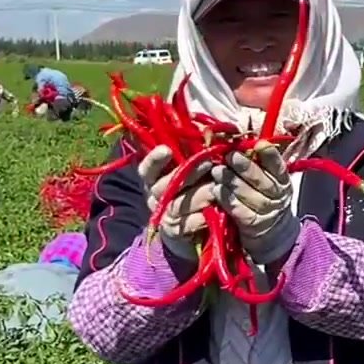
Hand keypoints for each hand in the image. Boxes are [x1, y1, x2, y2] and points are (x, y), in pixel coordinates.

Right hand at [139, 145, 218, 259]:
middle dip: (188, 173)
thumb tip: (209, 130)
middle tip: (208, 163)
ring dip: (200, 194)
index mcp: (156, 179)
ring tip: (217, 188)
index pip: (147, 168)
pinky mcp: (174, 233)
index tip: (166, 149)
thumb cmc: (198, 192)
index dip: (155, 159)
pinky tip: (215, 211)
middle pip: (164, 185)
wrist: (199, 232)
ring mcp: (163, 215)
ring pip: (177, 204)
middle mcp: (155, 197)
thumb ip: (196, 153)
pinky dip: (202, 217)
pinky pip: (187, 224)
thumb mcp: (197, 171)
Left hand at [217, 143, 300, 264]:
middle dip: (245, 166)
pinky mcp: (253, 224)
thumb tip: (237, 139)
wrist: (271, 231)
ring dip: (232, 182)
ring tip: (217, 170)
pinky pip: (239, 210)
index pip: (278, 166)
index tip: (259, 144)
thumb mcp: (267, 179)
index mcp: (282, 180)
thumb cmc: (263, 196)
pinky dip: (227, 199)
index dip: (270, 155)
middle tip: (229, 155)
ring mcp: (266, 211)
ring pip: (249, 195)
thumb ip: (257, 163)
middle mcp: (278, 195)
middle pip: (261, 180)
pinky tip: (217, 190)